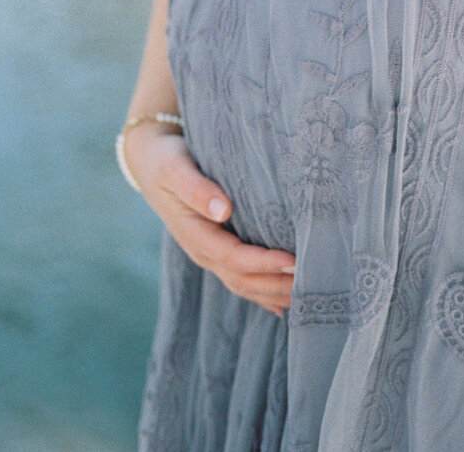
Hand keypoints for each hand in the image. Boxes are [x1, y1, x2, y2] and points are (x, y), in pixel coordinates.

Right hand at [123, 123, 294, 317]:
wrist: (151, 161)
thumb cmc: (167, 161)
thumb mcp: (175, 169)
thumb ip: (197, 189)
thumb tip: (223, 210)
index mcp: (195, 235)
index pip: (234, 257)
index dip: (263, 263)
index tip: (293, 262)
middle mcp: (203, 251)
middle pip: (242, 279)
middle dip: (274, 285)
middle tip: (312, 284)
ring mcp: (209, 253)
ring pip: (243, 284)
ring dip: (272, 293)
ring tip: (306, 295)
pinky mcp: (217, 248)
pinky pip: (240, 277)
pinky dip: (262, 293)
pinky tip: (283, 303)